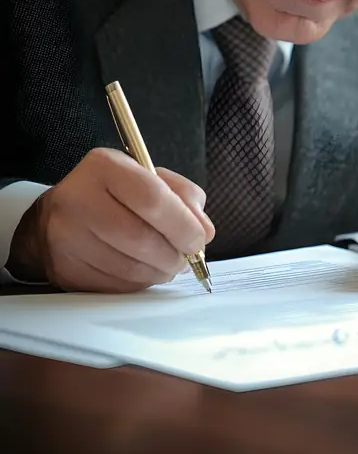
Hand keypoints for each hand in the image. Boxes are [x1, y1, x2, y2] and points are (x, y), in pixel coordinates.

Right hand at [7, 148, 214, 291]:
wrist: (57, 215)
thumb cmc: (112, 193)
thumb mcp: (148, 176)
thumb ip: (183, 196)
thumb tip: (204, 231)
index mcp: (104, 167)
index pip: (152, 198)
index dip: (183, 225)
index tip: (198, 239)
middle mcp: (79, 199)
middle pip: (141, 238)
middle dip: (174, 255)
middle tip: (186, 258)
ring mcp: (67, 237)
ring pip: (129, 268)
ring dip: (159, 272)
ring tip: (167, 264)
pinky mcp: (65, 269)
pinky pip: (115, 286)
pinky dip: (139, 283)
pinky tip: (143, 271)